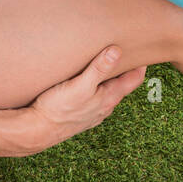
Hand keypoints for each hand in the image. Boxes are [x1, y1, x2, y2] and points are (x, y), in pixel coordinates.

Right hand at [19, 46, 146, 154]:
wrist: (37, 131)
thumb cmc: (58, 108)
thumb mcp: (80, 85)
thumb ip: (99, 69)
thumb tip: (117, 51)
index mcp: (109, 98)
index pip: (134, 80)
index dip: (141, 65)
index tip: (145, 50)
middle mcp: (104, 107)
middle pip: (122, 85)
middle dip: (126, 70)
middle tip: (128, 52)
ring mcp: (92, 112)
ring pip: (108, 92)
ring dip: (111, 78)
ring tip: (108, 63)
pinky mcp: (80, 114)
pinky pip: (94, 98)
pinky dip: (97, 87)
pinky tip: (87, 82)